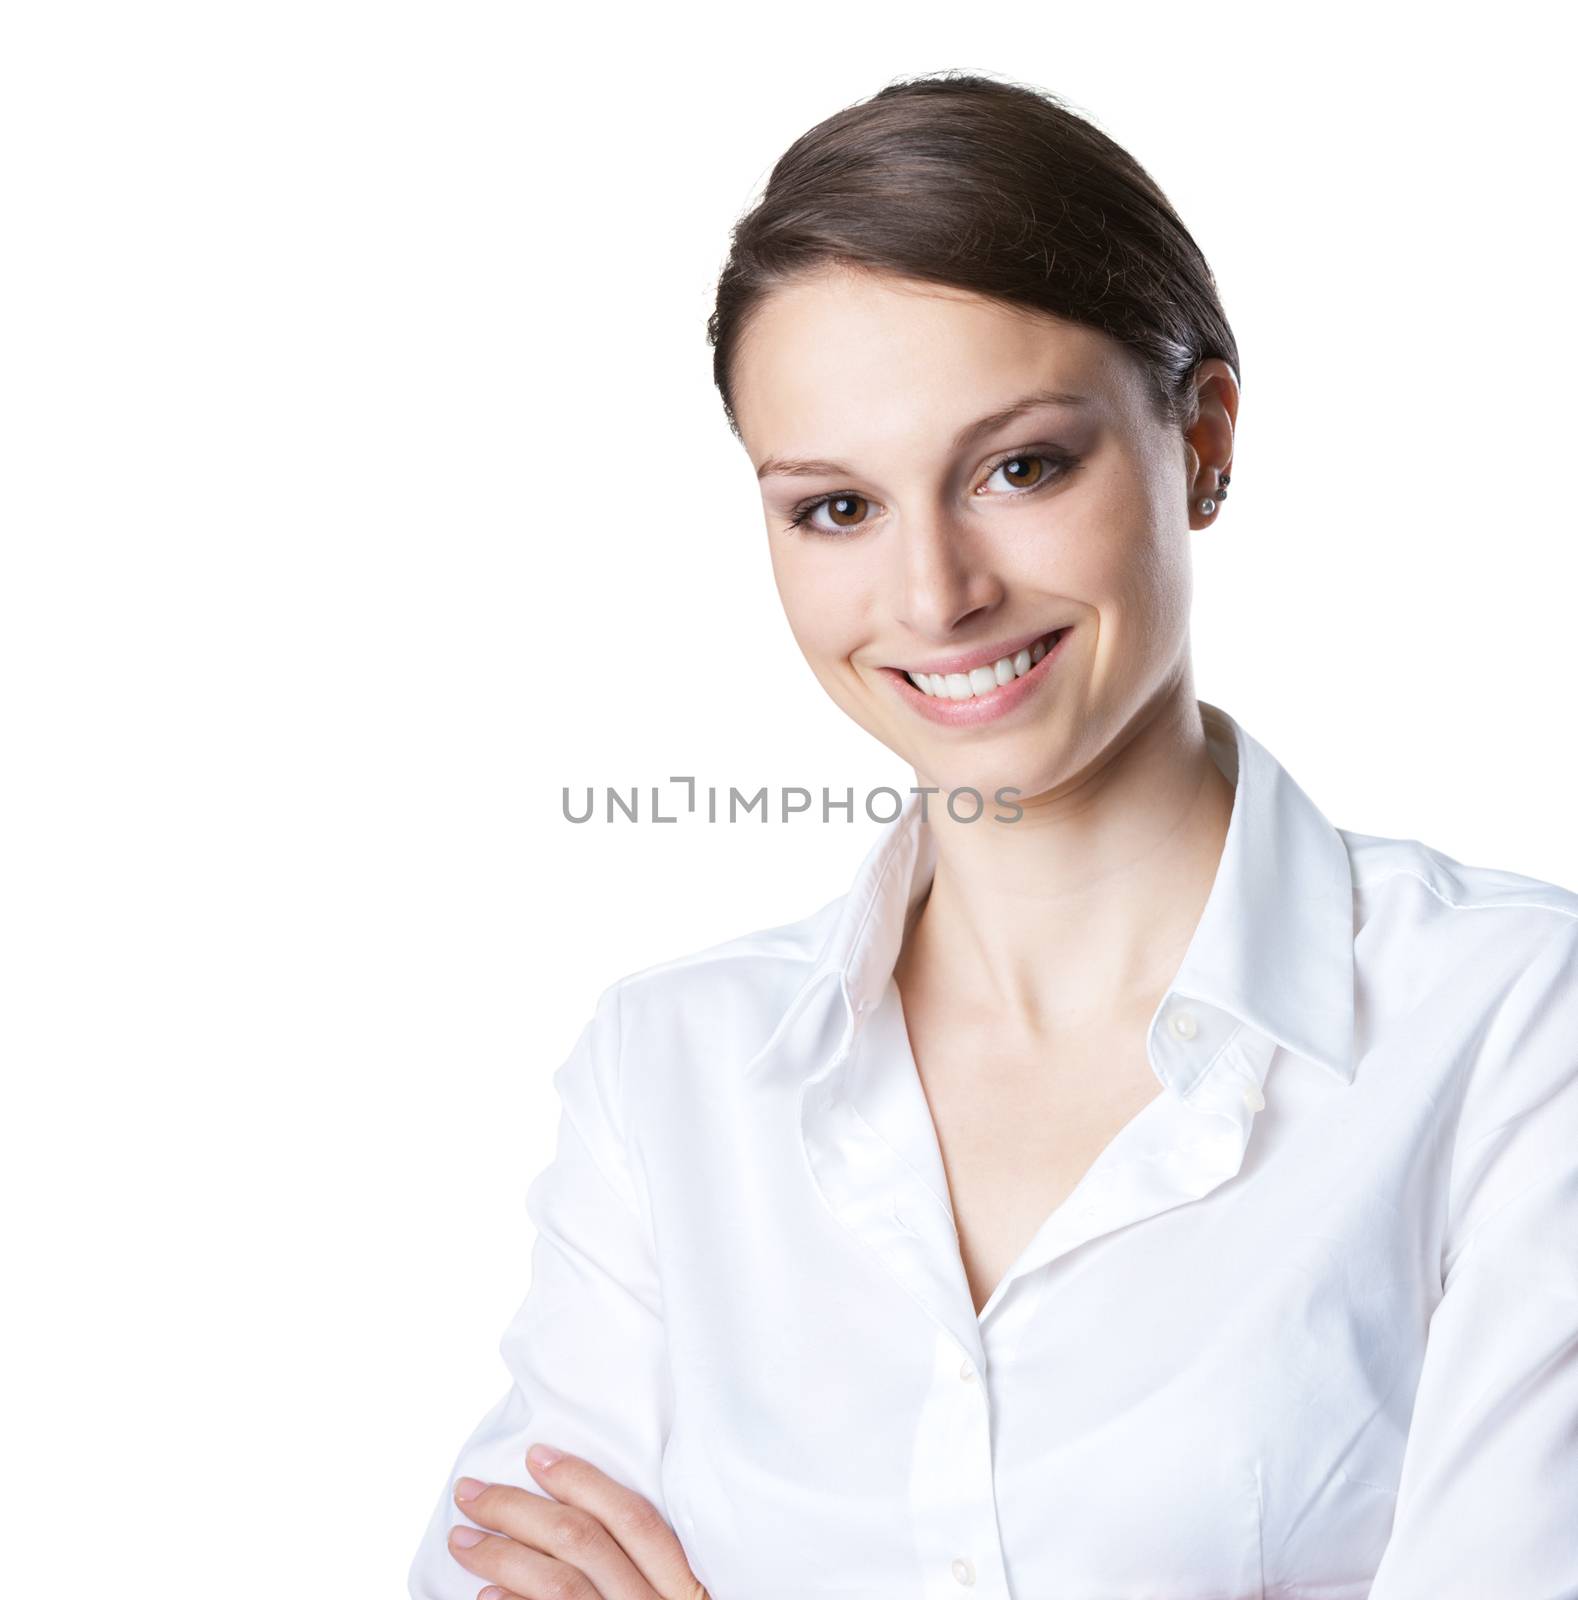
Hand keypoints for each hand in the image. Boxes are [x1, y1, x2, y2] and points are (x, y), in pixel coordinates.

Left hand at [446, 1443, 709, 1599]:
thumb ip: (649, 1568)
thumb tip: (574, 1518)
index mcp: (685, 1589)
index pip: (633, 1519)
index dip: (582, 1481)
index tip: (537, 1456)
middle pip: (581, 1544)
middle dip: (519, 1510)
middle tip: (471, 1492)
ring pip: (557, 1585)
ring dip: (500, 1556)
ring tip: (463, 1540)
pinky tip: (483, 1596)